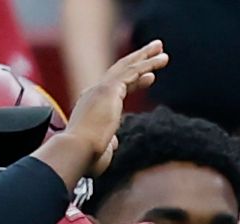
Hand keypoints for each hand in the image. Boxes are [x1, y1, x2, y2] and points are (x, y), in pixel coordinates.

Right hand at [54, 41, 170, 178]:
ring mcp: (101, 90)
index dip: (134, 81)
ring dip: (146, 57)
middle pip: (120, 71)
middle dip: (139, 59)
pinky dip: (147, 65)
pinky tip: (160, 62)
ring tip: (162, 50)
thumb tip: (113, 143)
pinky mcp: (109, 90)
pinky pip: (132, 73)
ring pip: (128, 67)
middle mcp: (94, 94)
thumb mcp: (100, 149)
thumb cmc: (85, 158)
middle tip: (155, 49)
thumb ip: (107, 143)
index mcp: (91, 107)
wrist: (77, 151)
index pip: (116, 88)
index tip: (150, 77)